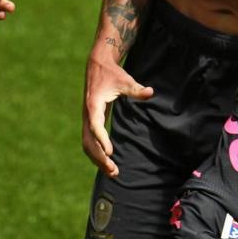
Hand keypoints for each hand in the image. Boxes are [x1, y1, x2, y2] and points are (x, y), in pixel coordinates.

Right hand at [82, 50, 153, 176]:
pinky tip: (108, 163)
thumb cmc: (112, 74)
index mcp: (94, 105)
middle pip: (88, 141)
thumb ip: (136, 89)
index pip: (96, 126)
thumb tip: (150, 92)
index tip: (111, 153)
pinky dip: (96, 154)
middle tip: (114, 170)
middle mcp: (87, 114)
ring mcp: (87, 119)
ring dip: (97, 159)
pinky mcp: (90, 122)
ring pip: (87, 144)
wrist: (97, 66)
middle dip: (99, 157)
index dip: (102, 140)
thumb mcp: (125, 80)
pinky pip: (89, 141)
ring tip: (113, 172)